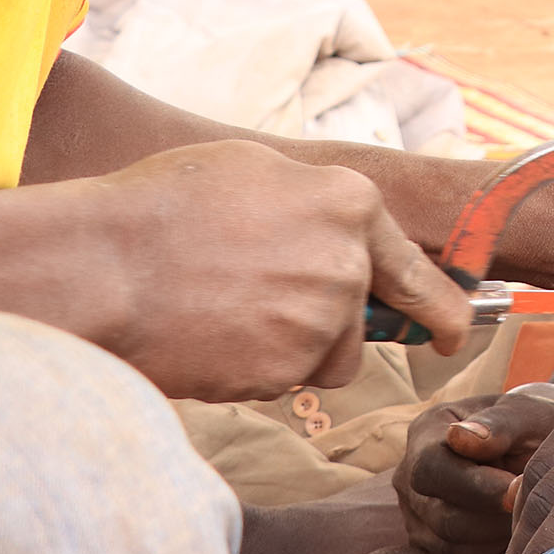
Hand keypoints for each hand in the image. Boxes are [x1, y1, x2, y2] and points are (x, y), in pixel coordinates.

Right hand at [90, 140, 469, 400]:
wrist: (99, 264)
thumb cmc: (161, 207)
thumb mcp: (252, 170)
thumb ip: (314, 201)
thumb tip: (343, 228)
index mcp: (351, 204)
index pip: (417, 269)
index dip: (442, 307)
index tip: (455, 332)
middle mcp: (350, 263)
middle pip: (362, 320)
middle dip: (333, 328)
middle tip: (283, 323)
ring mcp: (321, 320)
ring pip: (327, 358)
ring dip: (291, 352)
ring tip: (226, 314)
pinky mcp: (286, 369)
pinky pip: (282, 382)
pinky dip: (252, 371)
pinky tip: (209, 338)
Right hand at [393, 393, 553, 553]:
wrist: (536, 451)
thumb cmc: (531, 427)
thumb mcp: (524, 413)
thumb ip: (499, 423)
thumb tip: (461, 437)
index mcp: (424, 435)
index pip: (431, 468)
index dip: (476, 484)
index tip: (519, 487)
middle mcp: (412, 482)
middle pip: (442, 517)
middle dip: (496, 517)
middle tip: (537, 510)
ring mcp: (420, 521)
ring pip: (455, 549)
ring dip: (501, 539)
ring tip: (534, 518)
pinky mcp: (439, 553)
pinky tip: (524, 536)